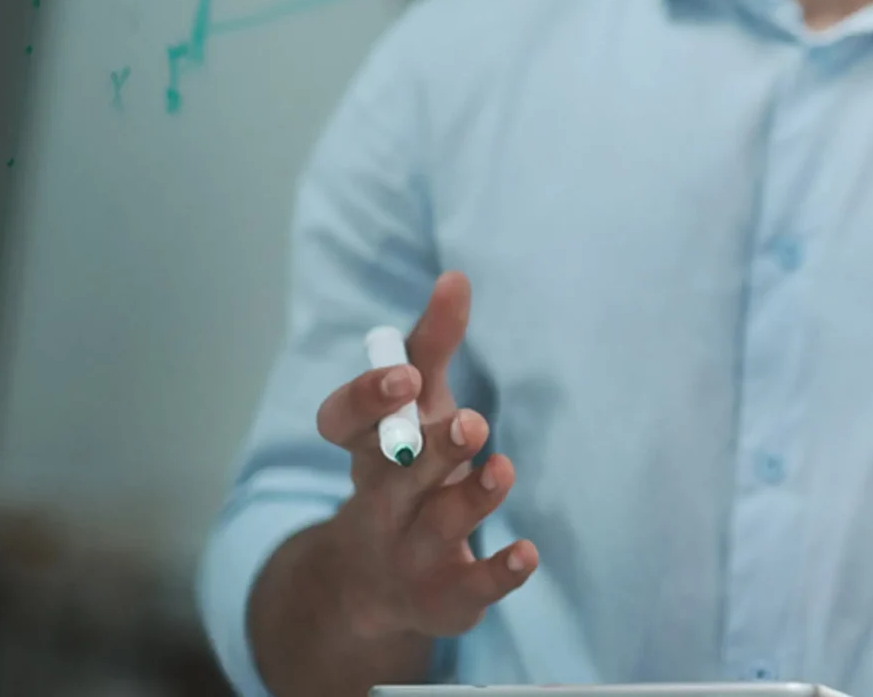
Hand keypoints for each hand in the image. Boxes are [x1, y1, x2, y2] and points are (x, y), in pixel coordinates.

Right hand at [308, 271, 535, 637]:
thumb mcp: (417, 408)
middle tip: (472, 421)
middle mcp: (382, 501)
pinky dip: (500, 570)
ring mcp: (410, 552)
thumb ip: (432, 346)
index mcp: (368, 450)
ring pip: (436, 526)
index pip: (344, 422)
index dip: (366, 401)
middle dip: (432, 449)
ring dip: (471, 499)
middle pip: (397, 476)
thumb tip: (456, 277)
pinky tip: (528, 552)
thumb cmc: (407, 471)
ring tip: (501, 469)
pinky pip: (472, 586)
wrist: (379, 582)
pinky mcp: (446, 595)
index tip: (401, 376)